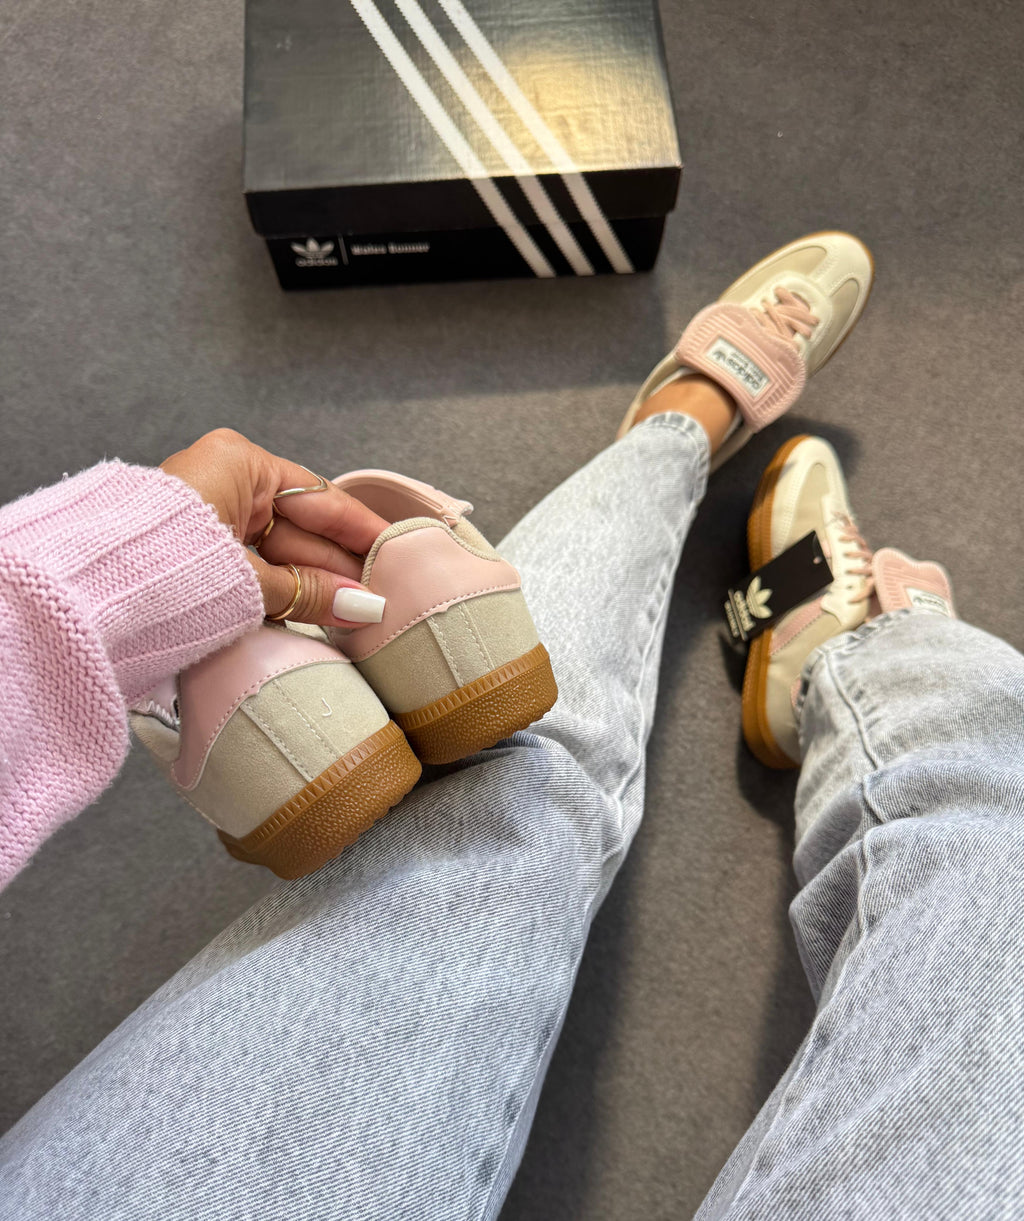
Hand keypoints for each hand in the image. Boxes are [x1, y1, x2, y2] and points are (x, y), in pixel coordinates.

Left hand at [160, 429, 389, 626]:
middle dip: (338, 567)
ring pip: (278, 551)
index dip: (359, 529)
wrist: (93, 590)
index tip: (391, 551)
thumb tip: (361, 607)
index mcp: (239, 464)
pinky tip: (315, 612)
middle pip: (301, 527)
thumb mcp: (251, 578)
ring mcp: (209, 518)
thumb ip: (309, 593)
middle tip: (378, 597)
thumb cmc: (167, 563)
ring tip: (355, 615)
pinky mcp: (195, 550)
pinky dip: (281, 590)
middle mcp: (224, 483)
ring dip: (313, 585)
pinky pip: (253, 566)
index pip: (319, 497)